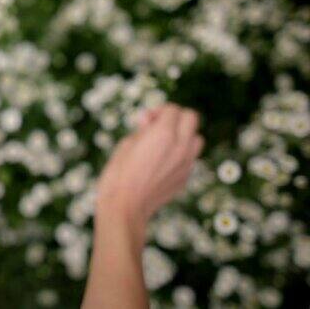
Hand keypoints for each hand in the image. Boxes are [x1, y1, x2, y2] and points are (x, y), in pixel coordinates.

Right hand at [97, 103, 202, 231]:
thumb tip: (150, 120)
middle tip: (159, 126)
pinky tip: (162, 163)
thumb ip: (143, 129)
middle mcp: (180, 146)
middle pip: (191, 118)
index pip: (173, 109)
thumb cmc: (119, 173)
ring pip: (197, 139)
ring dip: (184, 136)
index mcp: (164, 134)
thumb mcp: (126, 143)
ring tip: (165, 144)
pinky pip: (190, 159)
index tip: (146, 120)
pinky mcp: (185, 178)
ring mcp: (186, 164)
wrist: (124, 206)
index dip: (158, 111)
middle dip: (176, 118)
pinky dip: (180, 155)